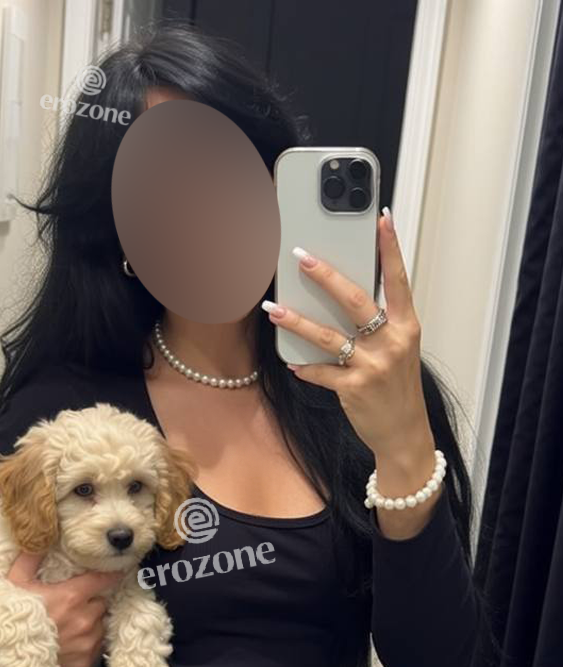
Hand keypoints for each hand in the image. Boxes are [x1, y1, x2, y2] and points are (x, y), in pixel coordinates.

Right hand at [1, 552, 123, 666]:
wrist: (4, 658)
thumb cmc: (10, 617)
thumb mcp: (15, 582)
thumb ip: (30, 558)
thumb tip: (38, 538)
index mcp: (71, 597)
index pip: (102, 580)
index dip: (109, 575)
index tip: (115, 572)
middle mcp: (84, 619)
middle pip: (100, 603)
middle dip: (91, 602)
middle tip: (72, 604)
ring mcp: (86, 642)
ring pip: (100, 625)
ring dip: (90, 623)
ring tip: (69, 625)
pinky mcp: (85, 661)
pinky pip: (95, 647)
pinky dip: (86, 643)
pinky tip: (69, 642)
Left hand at [263, 208, 432, 460]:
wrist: (405, 433)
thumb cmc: (398, 387)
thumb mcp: (399, 350)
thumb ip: (379, 324)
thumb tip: (342, 297)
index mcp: (406, 326)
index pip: (398, 280)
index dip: (390, 249)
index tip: (382, 219)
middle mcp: (391, 342)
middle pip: (354, 300)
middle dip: (326, 276)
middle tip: (301, 257)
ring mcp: (372, 365)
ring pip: (328, 336)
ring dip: (297, 321)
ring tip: (273, 309)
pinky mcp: (354, 388)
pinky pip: (321, 372)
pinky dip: (304, 366)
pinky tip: (290, 361)